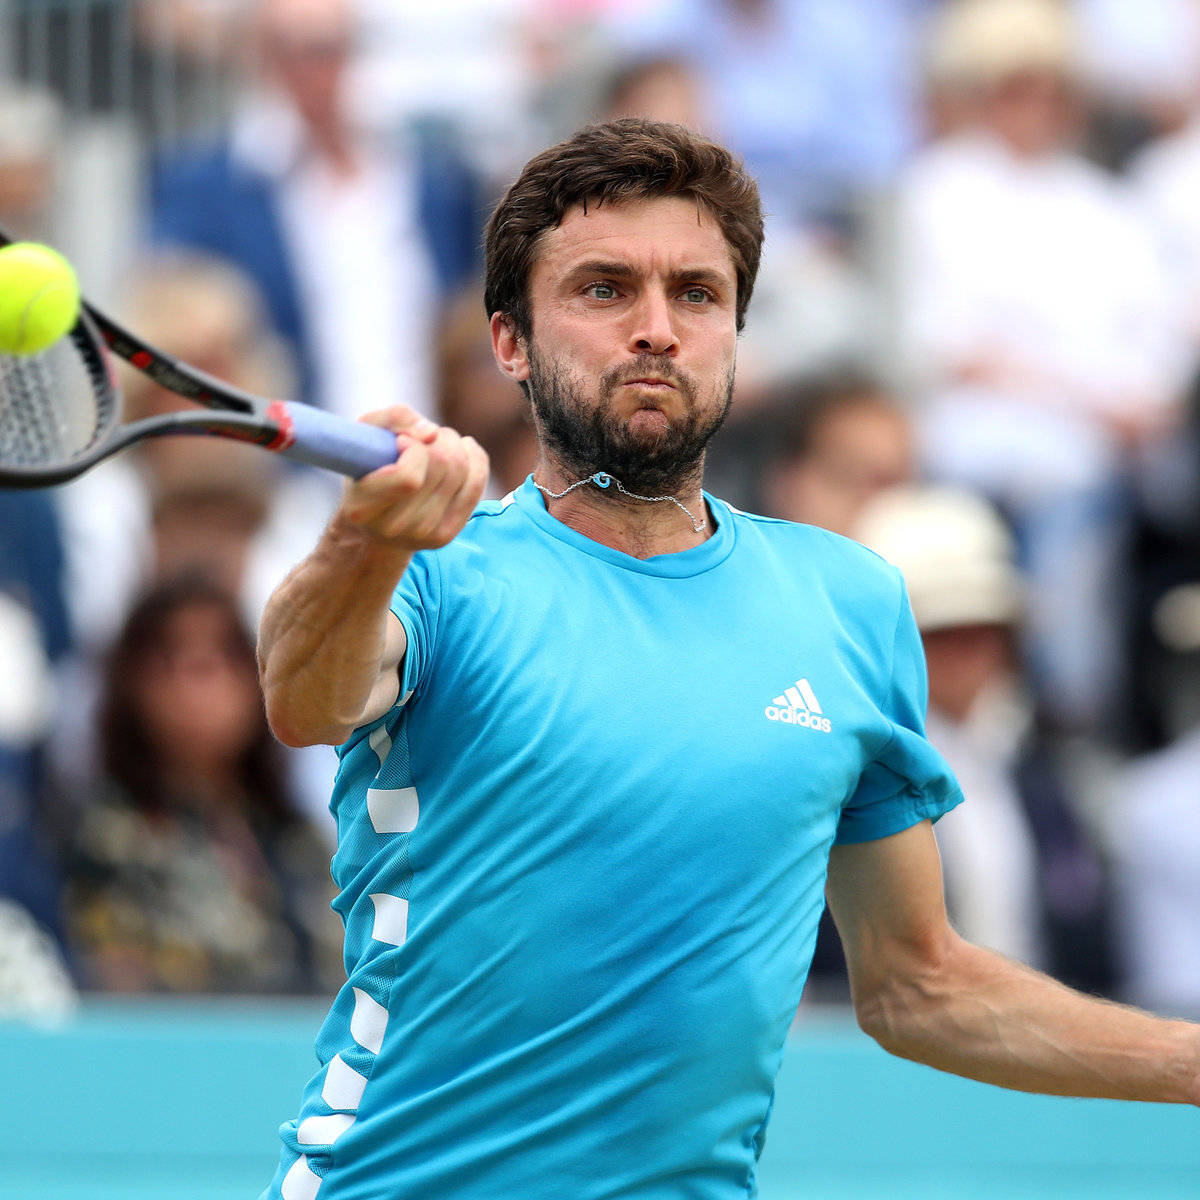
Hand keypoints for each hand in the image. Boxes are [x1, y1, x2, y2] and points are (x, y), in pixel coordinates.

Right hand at [337, 405, 489, 553]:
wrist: (374, 515)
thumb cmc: (369, 462)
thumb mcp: (369, 430)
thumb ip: (395, 418)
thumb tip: (431, 433)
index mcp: (361, 506)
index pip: (409, 478)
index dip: (413, 448)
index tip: (401, 441)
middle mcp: (391, 528)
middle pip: (441, 467)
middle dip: (438, 438)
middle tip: (424, 437)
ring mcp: (420, 536)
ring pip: (461, 471)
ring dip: (454, 445)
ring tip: (436, 446)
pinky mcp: (444, 537)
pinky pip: (476, 485)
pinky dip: (475, 459)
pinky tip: (463, 451)